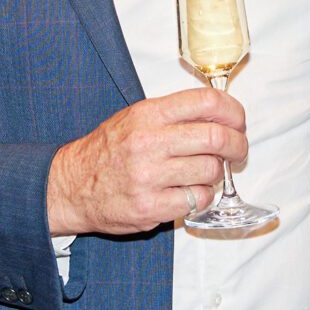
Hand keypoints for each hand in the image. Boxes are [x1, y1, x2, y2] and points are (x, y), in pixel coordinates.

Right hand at [46, 87, 247, 235]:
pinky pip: (199, 200)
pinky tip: (191, 192)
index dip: (233, 111)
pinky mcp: (151, 208)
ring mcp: (149, 177)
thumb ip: (174, 114)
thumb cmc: (108, 151)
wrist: (71, 186)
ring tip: (205, 173)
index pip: (206, 102)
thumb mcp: (135, 118)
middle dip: (237, 144)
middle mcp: (149, 142)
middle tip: (238, 150)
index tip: (238, 121)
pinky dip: (203, 196)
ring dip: (217, 173)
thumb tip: (220, 114)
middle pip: (217, 137)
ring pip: (211, 170)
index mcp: (147, 114)